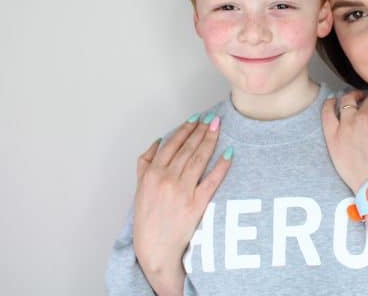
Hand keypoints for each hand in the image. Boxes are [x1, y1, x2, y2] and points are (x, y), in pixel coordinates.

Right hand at [133, 115, 231, 292]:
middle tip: (212, 118)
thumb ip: (145, 163)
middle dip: (201, 130)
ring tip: (218, 127)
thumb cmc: (147, 220)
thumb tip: (159, 141)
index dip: (185, 129)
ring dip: (209, 140)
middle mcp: (166, 180)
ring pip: (198, 159)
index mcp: (151, 174)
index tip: (196, 118)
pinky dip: (221, 166)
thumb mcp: (138, 188)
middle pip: (187, 148)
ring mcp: (182, 191)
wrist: (155, 250)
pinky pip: (212, 180)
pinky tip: (229, 153)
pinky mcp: (196, 205)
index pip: (172, 144)